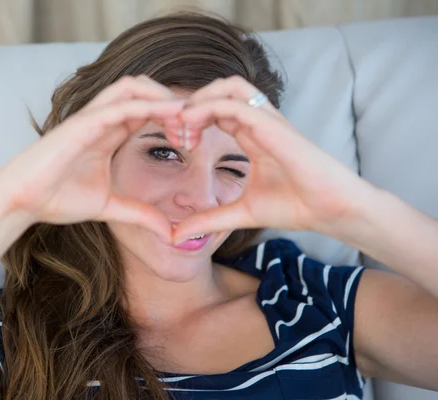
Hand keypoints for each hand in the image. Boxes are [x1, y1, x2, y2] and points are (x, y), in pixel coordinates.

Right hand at [0, 76, 183, 239]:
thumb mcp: (110, 208)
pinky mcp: (81, 124)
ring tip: (186, 118)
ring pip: (133, 87)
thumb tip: (170, 233)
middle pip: (144, 90)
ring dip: (162, 97)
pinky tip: (168, 116)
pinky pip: (119, 105)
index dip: (173, 119)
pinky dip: (146, 105)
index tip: (193, 141)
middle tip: (193, 129)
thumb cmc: (56, 199)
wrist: (20, 202)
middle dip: (173, 104)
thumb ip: (140, 215)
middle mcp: (102, 120)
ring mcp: (90, 118)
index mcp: (109, 133)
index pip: (147, 110)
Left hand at [172, 76, 373, 242]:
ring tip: (182, 124)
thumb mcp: (240, 213)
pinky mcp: (275, 127)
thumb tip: (176, 236)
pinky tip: (190, 126)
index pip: (217, 110)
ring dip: (200, 99)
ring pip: (230, 87)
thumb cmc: (296, 207)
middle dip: (192, 103)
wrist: (332, 211)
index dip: (192, 119)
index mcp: (252, 136)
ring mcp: (269, 121)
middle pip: (220, 90)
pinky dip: (210, 108)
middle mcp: (259, 122)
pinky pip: (238, 105)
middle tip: (174, 130)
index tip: (175, 141)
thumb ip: (209, 220)